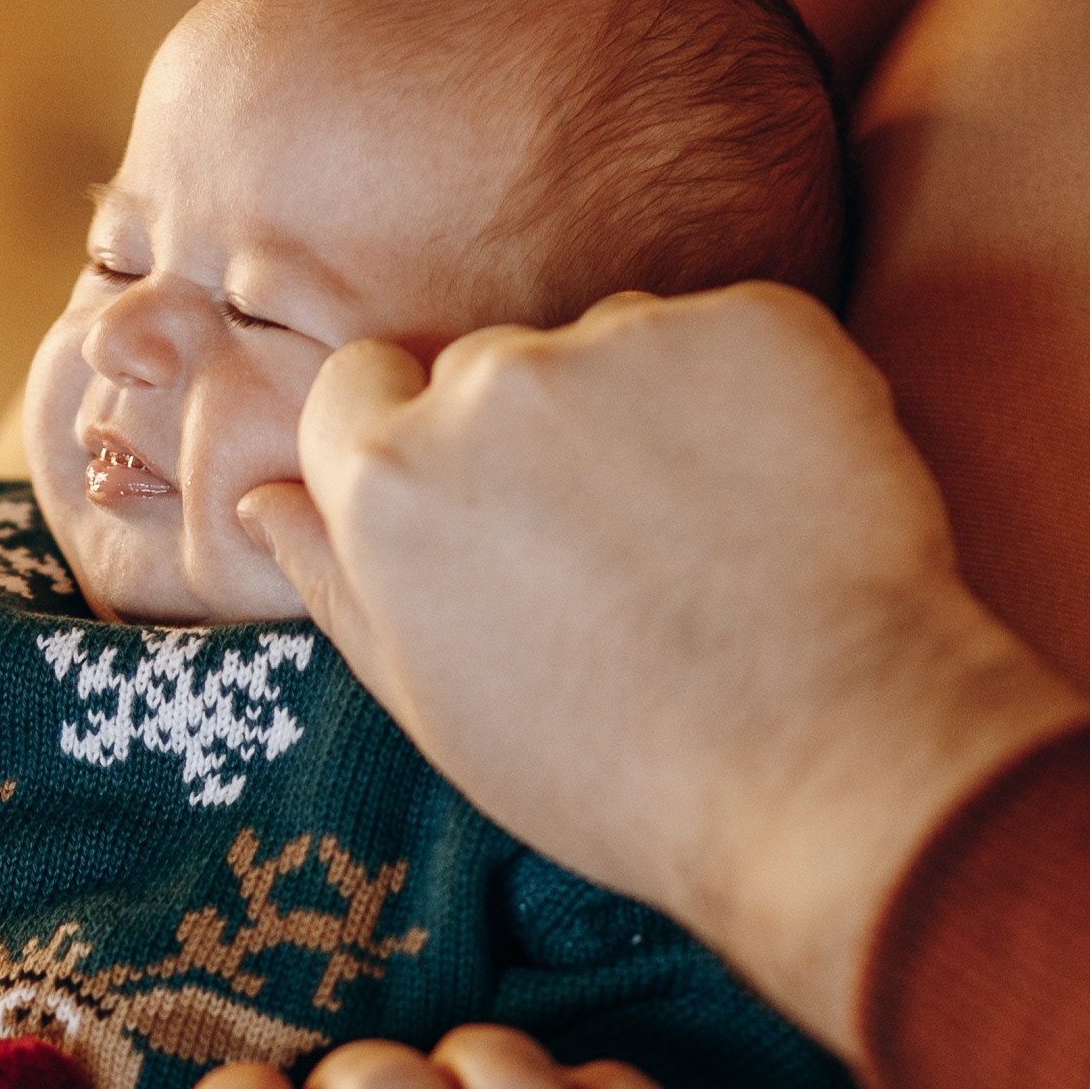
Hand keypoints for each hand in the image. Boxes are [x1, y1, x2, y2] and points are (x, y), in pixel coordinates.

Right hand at [237, 287, 1089, 1057]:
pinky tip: (781, 507)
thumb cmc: (611, 767)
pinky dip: (753, 400)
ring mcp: (625, 341)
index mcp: (387, 481)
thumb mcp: (432, 699)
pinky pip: (732, 338)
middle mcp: (487, 386)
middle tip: (614, 551)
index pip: (359, 389)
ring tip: (708, 542)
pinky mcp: (754, 321)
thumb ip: (337, 581)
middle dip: (533, 434)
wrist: (827, 762)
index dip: (415, 444)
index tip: (484, 512)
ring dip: (647, 410)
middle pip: (486, 368)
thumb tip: (262, 502)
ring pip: (613, 346)